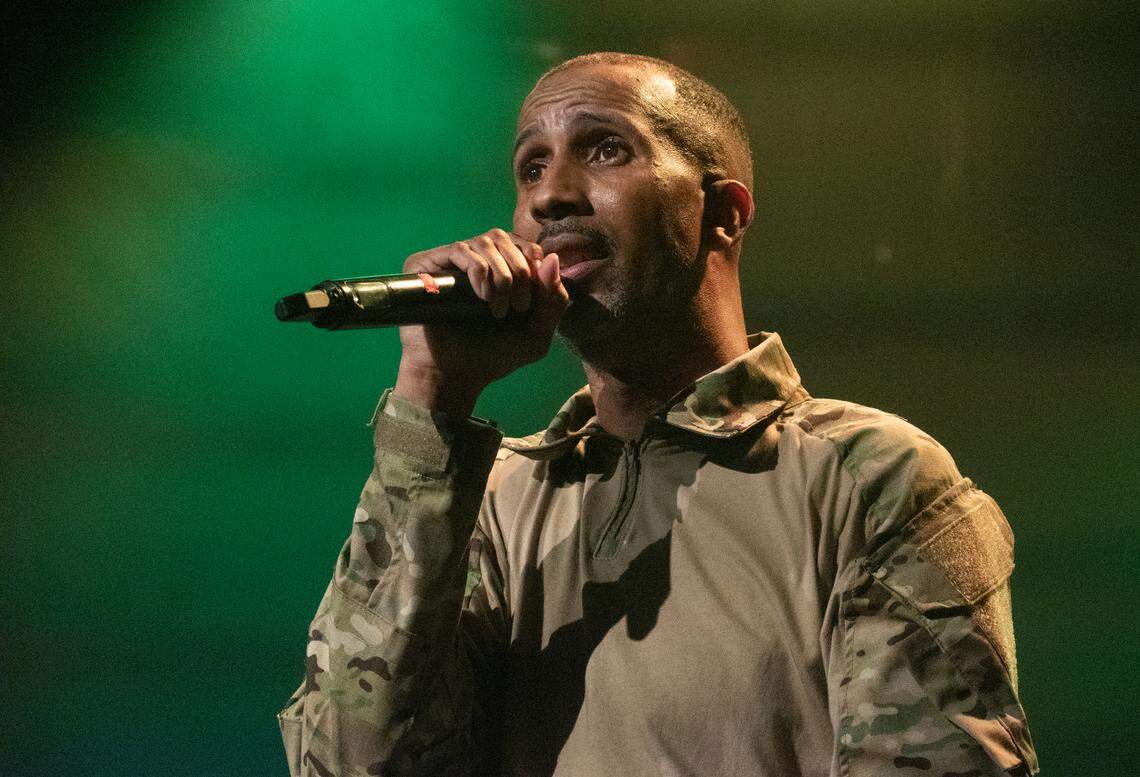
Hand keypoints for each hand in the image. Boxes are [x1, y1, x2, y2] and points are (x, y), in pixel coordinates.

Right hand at [393, 228, 568, 416]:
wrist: (455, 375)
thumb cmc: (493, 357)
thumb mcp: (537, 334)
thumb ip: (554, 299)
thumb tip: (553, 257)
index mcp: (500, 271)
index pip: (522, 244)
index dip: (534, 261)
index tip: (535, 295)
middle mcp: (475, 262)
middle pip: (506, 238)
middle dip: (521, 270)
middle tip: (519, 306)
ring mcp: (451, 263)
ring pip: (486, 241)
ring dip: (502, 273)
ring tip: (498, 309)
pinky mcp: (428, 266)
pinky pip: (461, 249)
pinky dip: (479, 270)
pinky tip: (482, 297)